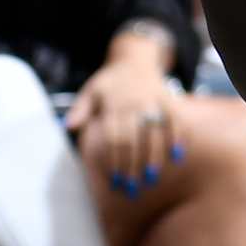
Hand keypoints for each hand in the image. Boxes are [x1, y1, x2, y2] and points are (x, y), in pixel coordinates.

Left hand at [67, 52, 184, 196]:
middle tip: (131, 189)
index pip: (112, 138)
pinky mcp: (167, 98)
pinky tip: (177, 156)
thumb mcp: (92, 89)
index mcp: (113, 105)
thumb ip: (80, 109)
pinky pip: (175, 118)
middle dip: (131, 166)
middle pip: (132, 139)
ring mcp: (151, 101)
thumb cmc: (110, 80)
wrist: (135, 57)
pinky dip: (177, 136)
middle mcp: (132, 104)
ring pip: (153, 132)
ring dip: (153, 156)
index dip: (113, 161)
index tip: (114, 182)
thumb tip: (68, 127)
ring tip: (152, 179)